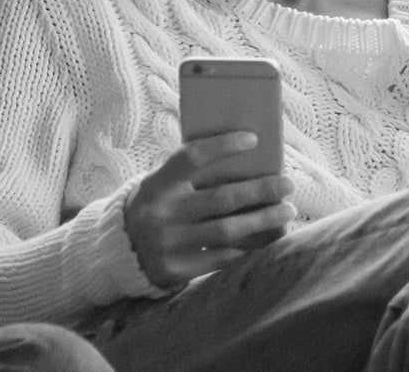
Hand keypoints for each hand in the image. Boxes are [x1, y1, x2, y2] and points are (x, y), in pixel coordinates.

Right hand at [122, 132, 295, 288]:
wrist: (120, 253)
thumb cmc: (156, 209)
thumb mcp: (161, 186)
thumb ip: (191, 176)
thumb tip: (249, 164)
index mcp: (157, 185)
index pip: (192, 157)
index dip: (223, 146)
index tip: (254, 139)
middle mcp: (161, 214)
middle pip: (221, 198)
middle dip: (260, 190)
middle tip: (288, 184)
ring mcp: (169, 244)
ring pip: (227, 231)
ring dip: (263, 220)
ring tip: (287, 211)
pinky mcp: (177, 270)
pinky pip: (223, 258)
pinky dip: (250, 247)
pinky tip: (270, 237)